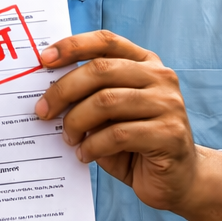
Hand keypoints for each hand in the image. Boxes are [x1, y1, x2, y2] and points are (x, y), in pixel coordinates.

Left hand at [35, 31, 198, 211]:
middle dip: (63, 90)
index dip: (72, 46)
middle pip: (100, 69)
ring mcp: (168, 104)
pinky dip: (92, 146)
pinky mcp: (169, 134)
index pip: (105, 41)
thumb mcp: (110, 114)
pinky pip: (117, 134)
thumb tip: (48, 93)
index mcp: (145, 63)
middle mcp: (160, 77)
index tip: (43, 59)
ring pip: (106, 102)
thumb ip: (90, 96)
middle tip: (42, 111)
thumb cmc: (136, 143)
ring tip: (68, 138)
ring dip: (76, 121)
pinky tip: (84, 155)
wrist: (179, 179)